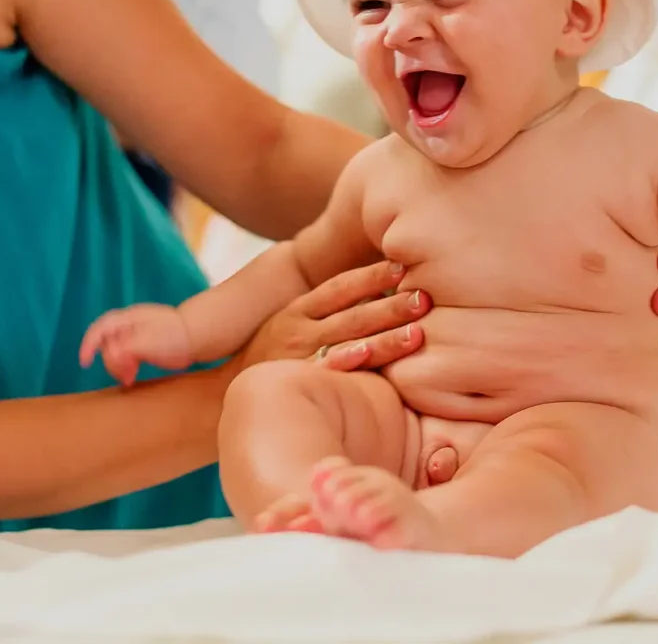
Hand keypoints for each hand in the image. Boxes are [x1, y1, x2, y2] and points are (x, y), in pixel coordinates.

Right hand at [79, 303, 191, 385]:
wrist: (198, 335)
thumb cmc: (175, 336)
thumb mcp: (149, 342)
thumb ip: (127, 348)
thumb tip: (110, 356)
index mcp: (128, 319)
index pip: (100, 329)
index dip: (88, 345)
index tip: (85, 363)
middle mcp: (129, 324)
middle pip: (106, 343)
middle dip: (110, 361)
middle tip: (125, 376)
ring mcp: (136, 334)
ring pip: (115, 351)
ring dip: (117, 366)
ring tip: (129, 378)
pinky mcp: (143, 345)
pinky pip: (125, 356)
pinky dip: (124, 367)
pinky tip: (131, 377)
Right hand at [234, 261, 427, 374]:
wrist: (232, 392)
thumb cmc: (273, 354)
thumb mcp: (290, 323)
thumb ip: (328, 310)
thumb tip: (380, 289)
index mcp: (299, 311)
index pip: (340, 288)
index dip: (370, 276)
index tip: (401, 266)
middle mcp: (300, 331)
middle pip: (353, 316)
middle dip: (391, 306)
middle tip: (425, 298)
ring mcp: (299, 359)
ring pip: (348, 345)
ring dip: (384, 339)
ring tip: (418, 334)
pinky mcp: (299, 385)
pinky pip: (325, 374)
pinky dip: (345, 365)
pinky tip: (366, 359)